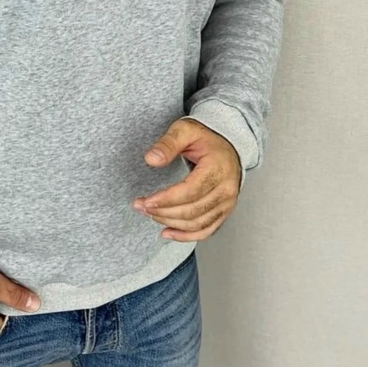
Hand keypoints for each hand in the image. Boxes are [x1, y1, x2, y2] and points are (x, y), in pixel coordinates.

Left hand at [132, 117, 241, 240]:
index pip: (191, 191)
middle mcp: (226, 189)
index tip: (146, 201)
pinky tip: (167, 233)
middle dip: (163, 211)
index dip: (167, 199)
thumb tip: (151, 159)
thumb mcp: (185, 130)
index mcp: (218, 168)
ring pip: (197, 223)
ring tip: (150, 214)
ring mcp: (227, 203)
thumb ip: (168, 143)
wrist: (226, 149)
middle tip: (141, 206)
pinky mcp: (223, 212)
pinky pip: (206, 230)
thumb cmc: (205, 139)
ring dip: (170, 222)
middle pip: (192, 210)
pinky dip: (186, 236)